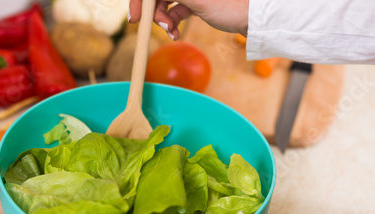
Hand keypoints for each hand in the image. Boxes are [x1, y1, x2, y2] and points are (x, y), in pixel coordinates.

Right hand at [129, 0, 248, 39]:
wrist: (254, 18)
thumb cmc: (232, 4)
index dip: (140, 1)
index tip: (134, 18)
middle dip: (153, 12)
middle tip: (160, 28)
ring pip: (164, 2)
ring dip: (163, 20)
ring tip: (172, 33)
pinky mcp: (195, 1)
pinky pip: (175, 9)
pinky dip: (172, 22)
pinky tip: (175, 33)